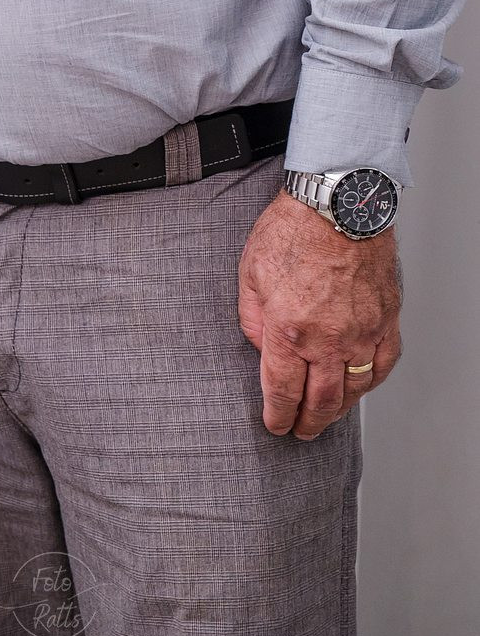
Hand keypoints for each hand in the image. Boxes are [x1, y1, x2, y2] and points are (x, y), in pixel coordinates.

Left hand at [237, 188, 400, 439]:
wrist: (338, 203)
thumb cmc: (293, 229)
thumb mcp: (250, 272)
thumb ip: (252, 318)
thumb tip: (261, 348)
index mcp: (290, 330)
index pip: (283, 391)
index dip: (278, 416)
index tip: (275, 425)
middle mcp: (329, 339)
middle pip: (321, 402)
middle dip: (307, 423)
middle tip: (300, 431)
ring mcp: (362, 333)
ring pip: (353, 391)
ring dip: (338, 410)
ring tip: (326, 415)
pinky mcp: (385, 321)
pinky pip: (381, 365)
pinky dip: (369, 382)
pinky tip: (358, 386)